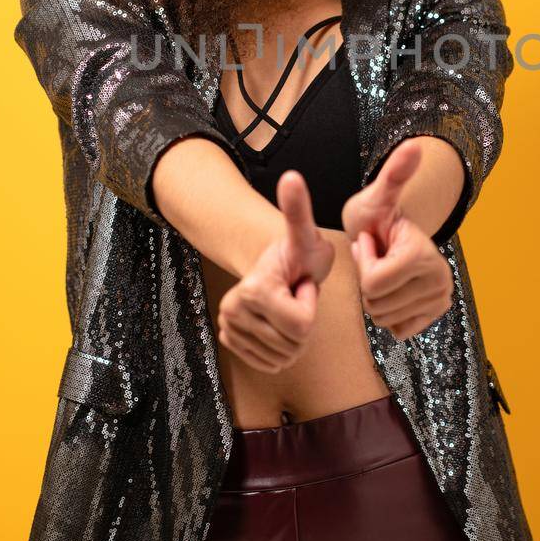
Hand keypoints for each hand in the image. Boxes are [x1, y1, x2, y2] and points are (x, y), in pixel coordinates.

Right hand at [217, 170, 334, 372]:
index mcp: (253, 289)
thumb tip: (292, 178)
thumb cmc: (298, 252)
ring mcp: (229, 327)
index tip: (301, 283)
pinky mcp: (230, 340)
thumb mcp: (306, 235)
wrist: (275, 265)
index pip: (302, 325)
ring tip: (288, 306)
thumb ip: (298, 209)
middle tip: (294, 295)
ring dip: (294, 335)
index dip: (310, 304)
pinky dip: (281, 348)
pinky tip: (278, 322)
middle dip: (303, 321)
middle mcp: (233, 310)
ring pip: (284, 357)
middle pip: (293, 345)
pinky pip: (271, 363)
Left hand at [342, 139, 453, 340]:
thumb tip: (413, 145)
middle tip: (378, 256)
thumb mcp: (378, 196)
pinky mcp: (435, 315)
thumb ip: (394, 174)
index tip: (372, 242)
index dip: (364, 262)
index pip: (373, 282)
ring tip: (383, 269)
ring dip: (375, 296)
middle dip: (367, 280)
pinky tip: (393, 288)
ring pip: (383, 318)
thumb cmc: (378, 216)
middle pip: (377, 303)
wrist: (393, 234)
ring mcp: (441, 300)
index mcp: (425, 255)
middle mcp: (441, 280)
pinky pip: (395, 329)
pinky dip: (388, 312)